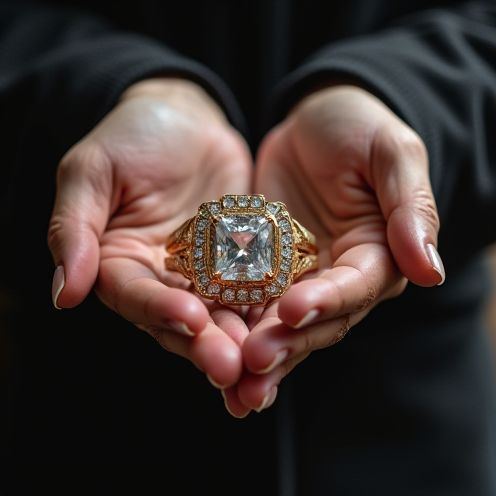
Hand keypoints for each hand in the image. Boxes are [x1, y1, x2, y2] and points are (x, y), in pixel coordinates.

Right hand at [48, 78, 252, 388]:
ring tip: (263, 358)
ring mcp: (203, 276)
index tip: (189, 318)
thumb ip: (74, 228)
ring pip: (221, 315)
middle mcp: (161, 279)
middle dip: (206, 343)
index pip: (134, 296)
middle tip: (231, 365)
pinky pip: (255, 289)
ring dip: (241, 339)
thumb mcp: (92, 170)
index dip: (160, 309)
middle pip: (181, 320)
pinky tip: (290, 324)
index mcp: (118, 263)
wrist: (186, 120)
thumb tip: (63, 294)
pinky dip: (269, 308)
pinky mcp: (239, 265)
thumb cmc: (132, 136)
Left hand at [224, 85, 444, 415]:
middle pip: (316, 320)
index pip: (356, 287)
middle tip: (252, 364)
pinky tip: (207, 347)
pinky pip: (247, 302)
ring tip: (229, 382)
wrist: (312, 123)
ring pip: (279, 325)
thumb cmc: (357, 128)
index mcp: (376, 255)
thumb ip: (410, 209)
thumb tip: (432, 272)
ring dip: (257, 352)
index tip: (294, 311)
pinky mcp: (264, 272)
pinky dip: (231, 326)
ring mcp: (298, 279)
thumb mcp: (390, 153)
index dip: (328, 302)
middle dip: (286, 343)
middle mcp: (337, 278)